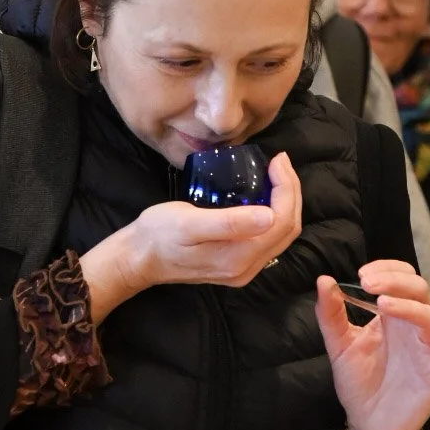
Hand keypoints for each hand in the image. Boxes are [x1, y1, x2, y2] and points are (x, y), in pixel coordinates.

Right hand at [115, 150, 301, 288]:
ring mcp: (243, 269)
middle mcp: (247, 268)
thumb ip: (229, 222)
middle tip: (279, 162)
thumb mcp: (188, 223)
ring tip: (276, 175)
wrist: (139, 258)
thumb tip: (269, 216)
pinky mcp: (236, 265)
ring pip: (280, 236)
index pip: (281, 222)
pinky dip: (274, 215)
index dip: (287, 189)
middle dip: (290, 193)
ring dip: (284, 203)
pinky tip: (264, 197)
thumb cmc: (159, 235)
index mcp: (239, 258)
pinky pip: (268, 239)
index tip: (277, 160)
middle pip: (287, 229)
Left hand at [315, 259, 429, 429]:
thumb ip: (330, 314)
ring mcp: (429, 346)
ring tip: (383, 303)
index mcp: (392, 315)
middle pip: (418, 288)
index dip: (386, 269)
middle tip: (367, 283)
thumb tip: (323, 280)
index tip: (361, 275)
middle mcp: (413, 326)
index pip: (400, 278)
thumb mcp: (338, 345)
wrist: (368, 424)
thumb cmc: (358, 383)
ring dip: (410, 304)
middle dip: (394, 280)